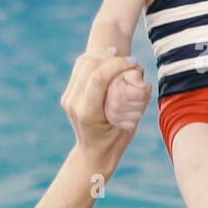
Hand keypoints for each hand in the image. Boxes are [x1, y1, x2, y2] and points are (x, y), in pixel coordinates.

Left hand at [59, 48, 148, 170]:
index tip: (134, 63)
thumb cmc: (117, 140)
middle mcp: (74, 103)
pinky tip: (109, 59)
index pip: (98, 77)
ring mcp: (68, 97)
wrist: (94, 153)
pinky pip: (80, 66)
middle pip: (89, 64)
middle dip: (111, 56)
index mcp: (88, 113)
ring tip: (119, 56)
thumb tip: (139, 74)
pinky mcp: (69, 92)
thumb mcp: (131, 122)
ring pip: (83, 62)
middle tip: (129, 60)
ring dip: (103, 54)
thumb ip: (135, 100)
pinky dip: (96, 58)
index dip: (117, 64)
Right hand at [106, 66, 152, 130]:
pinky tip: (128, 110)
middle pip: (143, 104)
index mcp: (118, 93)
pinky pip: (133, 124)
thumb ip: (136, 76)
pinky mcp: (117, 124)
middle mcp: (115, 106)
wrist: (105, 93)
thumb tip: (143, 86)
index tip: (141, 85)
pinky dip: (133, 118)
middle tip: (136, 93)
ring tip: (131, 101)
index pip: (143, 93)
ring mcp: (115, 116)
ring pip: (140, 115)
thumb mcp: (127, 74)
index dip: (146, 88)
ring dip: (139, 108)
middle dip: (144, 98)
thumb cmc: (119, 82)